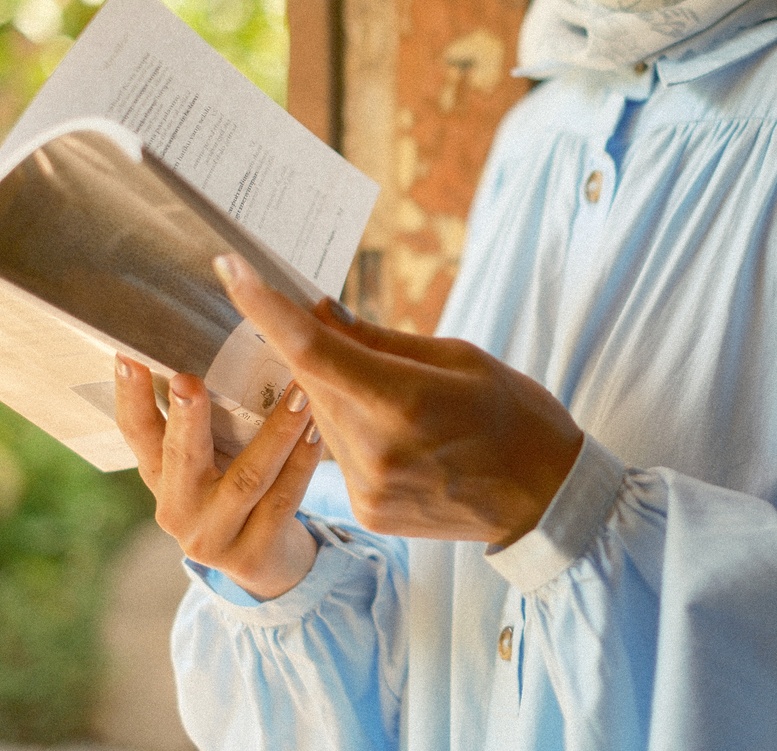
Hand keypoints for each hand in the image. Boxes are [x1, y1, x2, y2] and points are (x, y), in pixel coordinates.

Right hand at [114, 357, 323, 599]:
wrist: (267, 564)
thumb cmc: (237, 491)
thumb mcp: (209, 461)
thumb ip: (203, 419)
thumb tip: (210, 338)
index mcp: (160, 478)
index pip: (136, 434)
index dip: (129, 398)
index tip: (126, 355)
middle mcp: (177, 510)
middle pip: (180, 459)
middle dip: (186, 418)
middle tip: (188, 379)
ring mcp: (213, 537)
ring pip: (246, 478)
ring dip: (275, 432)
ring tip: (299, 392)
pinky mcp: (253, 554)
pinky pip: (283, 500)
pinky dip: (302, 462)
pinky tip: (319, 430)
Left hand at [212, 253, 583, 546]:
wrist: (546, 497)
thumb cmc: (515, 414)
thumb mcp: (461, 357)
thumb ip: (380, 339)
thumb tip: (318, 313)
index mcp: (403, 398)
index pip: (311, 346)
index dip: (263, 304)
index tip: (230, 266)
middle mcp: (375, 447)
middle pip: (312, 382)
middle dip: (323, 356)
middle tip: (361, 346)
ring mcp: (368, 486)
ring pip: (321, 420)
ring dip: (340, 398)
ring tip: (406, 407)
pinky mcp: (368, 510)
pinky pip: (339, 456)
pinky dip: (355, 434)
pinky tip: (405, 441)